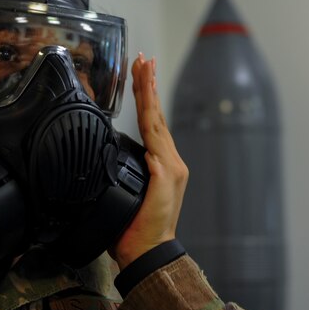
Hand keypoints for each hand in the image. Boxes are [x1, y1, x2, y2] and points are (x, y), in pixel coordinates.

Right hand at [110, 53, 188, 269]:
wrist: (145, 249)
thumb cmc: (150, 227)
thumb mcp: (161, 196)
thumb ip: (159, 170)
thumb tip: (152, 151)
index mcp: (167, 160)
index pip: (154, 117)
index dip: (147, 91)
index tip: (143, 67)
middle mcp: (165, 157)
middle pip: (154, 112)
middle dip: (147, 84)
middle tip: (142, 59)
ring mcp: (158, 162)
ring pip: (153, 120)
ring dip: (148, 95)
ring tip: (143, 72)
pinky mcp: (149, 169)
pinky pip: (147, 135)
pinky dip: (145, 116)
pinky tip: (141, 108)